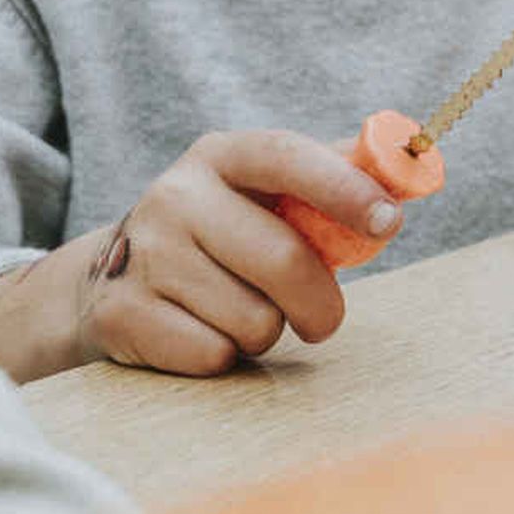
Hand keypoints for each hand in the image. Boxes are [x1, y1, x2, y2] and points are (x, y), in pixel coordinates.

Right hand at [0, 130, 388, 380]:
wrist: (104, 281)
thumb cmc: (218, 237)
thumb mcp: (260, 194)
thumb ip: (329, 178)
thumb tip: (408, 166)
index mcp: (220, 156)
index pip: (288, 157)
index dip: (345, 189)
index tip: (389, 222)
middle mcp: (174, 196)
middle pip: (283, 260)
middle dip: (321, 304)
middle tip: (323, 319)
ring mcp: (143, 255)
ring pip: (254, 320)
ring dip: (265, 331)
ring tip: (238, 311)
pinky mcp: (123, 314)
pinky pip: (214, 355)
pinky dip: (224, 356)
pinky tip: (199, 331)